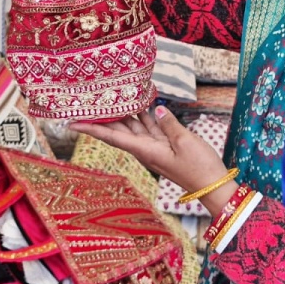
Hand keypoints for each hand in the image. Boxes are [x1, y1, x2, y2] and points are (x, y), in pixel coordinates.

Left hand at [70, 106, 237, 216]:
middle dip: (102, 117)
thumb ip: (169, 124)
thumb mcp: (185, 143)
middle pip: (119, 129)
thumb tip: (157, 110)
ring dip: (122, 112)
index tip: (71, 123)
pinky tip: (140, 102)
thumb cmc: (199, 168)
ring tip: (108, 97)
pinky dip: (145, 114)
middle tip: (87, 101)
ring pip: (133, 126)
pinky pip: (150, 127)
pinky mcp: (166, 145)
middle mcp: (146, 149)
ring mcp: (156, 147)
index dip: (92, 128)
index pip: (112, 137)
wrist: (213, 186)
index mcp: (145, 150)